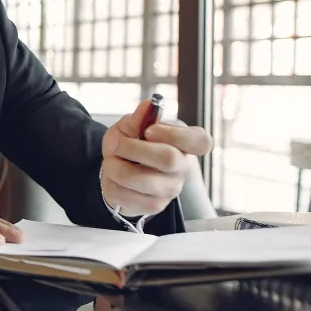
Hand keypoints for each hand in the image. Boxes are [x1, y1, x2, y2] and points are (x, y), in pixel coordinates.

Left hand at [101, 99, 213, 217]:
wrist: (117, 168)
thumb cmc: (130, 143)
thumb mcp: (130, 126)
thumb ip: (139, 117)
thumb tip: (149, 105)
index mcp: (185, 144)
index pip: (201, 141)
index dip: (174, 134)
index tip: (150, 130)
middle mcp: (183, 168)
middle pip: (169, 158)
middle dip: (133, 148)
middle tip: (117, 145)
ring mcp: (170, 189)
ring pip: (138, 178)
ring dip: (114, 166)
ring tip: (112, 160)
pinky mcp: (153, 206)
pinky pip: (124, 194)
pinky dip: (110, 183)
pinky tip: (115, 179)